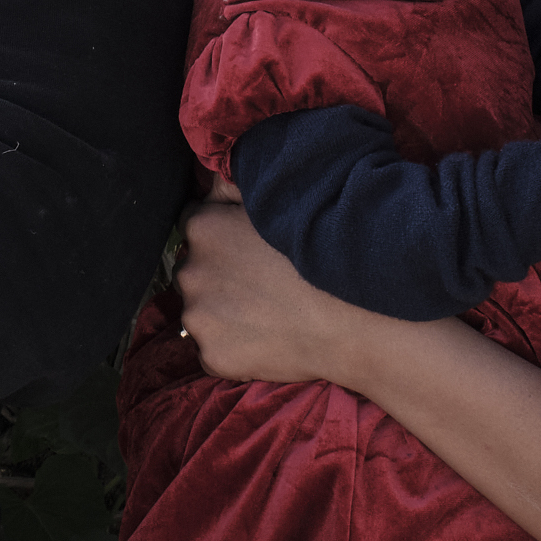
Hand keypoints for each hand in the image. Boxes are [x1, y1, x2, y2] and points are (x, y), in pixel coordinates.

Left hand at [173, 195, 400, 390]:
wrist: (350, 318)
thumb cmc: (319, 254)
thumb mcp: (277, 203)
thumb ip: (234, 187)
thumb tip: (212, 184)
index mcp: (202, 228)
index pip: (192, 225)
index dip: (221, 235)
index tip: (244, 248)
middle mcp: (190, 272)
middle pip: (194, 271)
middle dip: (217, 275)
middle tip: (259, 284)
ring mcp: (198, 318)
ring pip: (202, 313)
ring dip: (223, 313)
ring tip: (266, 314)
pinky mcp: (212, 356)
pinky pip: (213, 351)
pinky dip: (232, 348)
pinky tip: (265, 339)